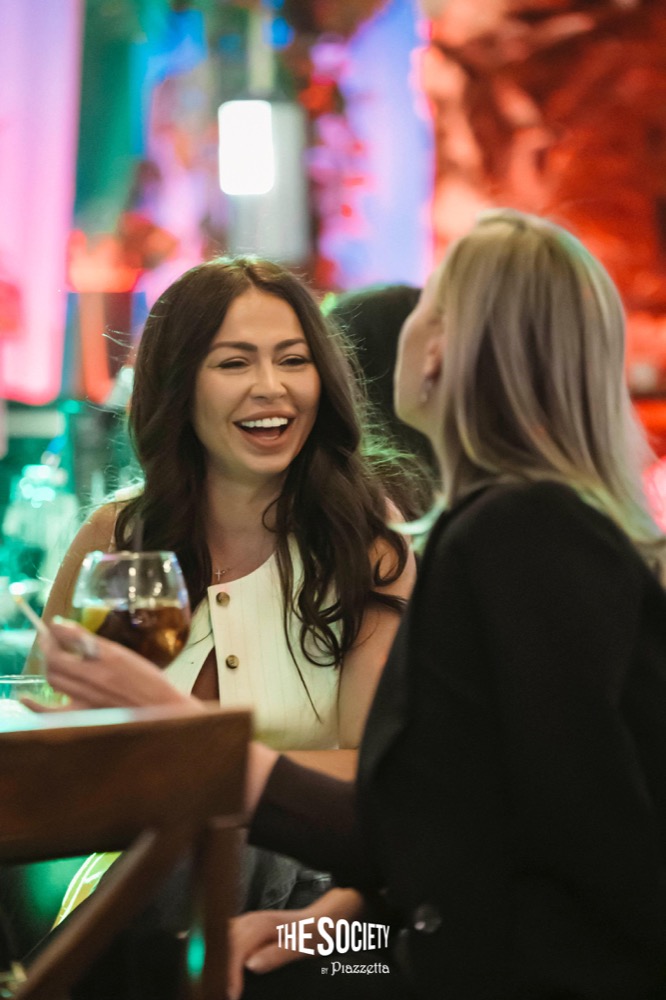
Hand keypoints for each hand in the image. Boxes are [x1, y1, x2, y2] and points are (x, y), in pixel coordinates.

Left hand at [38, 619, 195, 709]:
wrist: (162, 711)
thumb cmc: (148, 683)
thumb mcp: (123, 655)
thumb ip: (94, 644)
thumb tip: (65, 628)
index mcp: (107, 658)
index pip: (69, 640)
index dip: (57, 633)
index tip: (54, 626)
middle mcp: (94, 677)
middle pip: (56, 661)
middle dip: (49, 648)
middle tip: (50, 640)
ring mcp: (87, 698)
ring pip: (54, 679)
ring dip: (48, 666)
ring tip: (51, 659)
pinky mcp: (86, 715)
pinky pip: (54, 712)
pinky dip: (36, 706)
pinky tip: (26, 699)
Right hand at [227, 888, 364, 999]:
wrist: (320, 920)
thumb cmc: (312, 933)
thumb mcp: (300, 947)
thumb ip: (276, 955)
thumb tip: (250, 965)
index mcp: (261, 925)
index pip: (235, 949)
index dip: (230, 973)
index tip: (231, 994)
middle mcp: (250, 921)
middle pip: (222, 943)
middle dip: (217, 968)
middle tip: (219, 993)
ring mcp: (247, 923)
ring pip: (221, 940)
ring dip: (216, 961)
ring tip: (216, 985)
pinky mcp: (246, 929)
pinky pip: (227, 940)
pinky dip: (222, 954)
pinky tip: (220, 967)